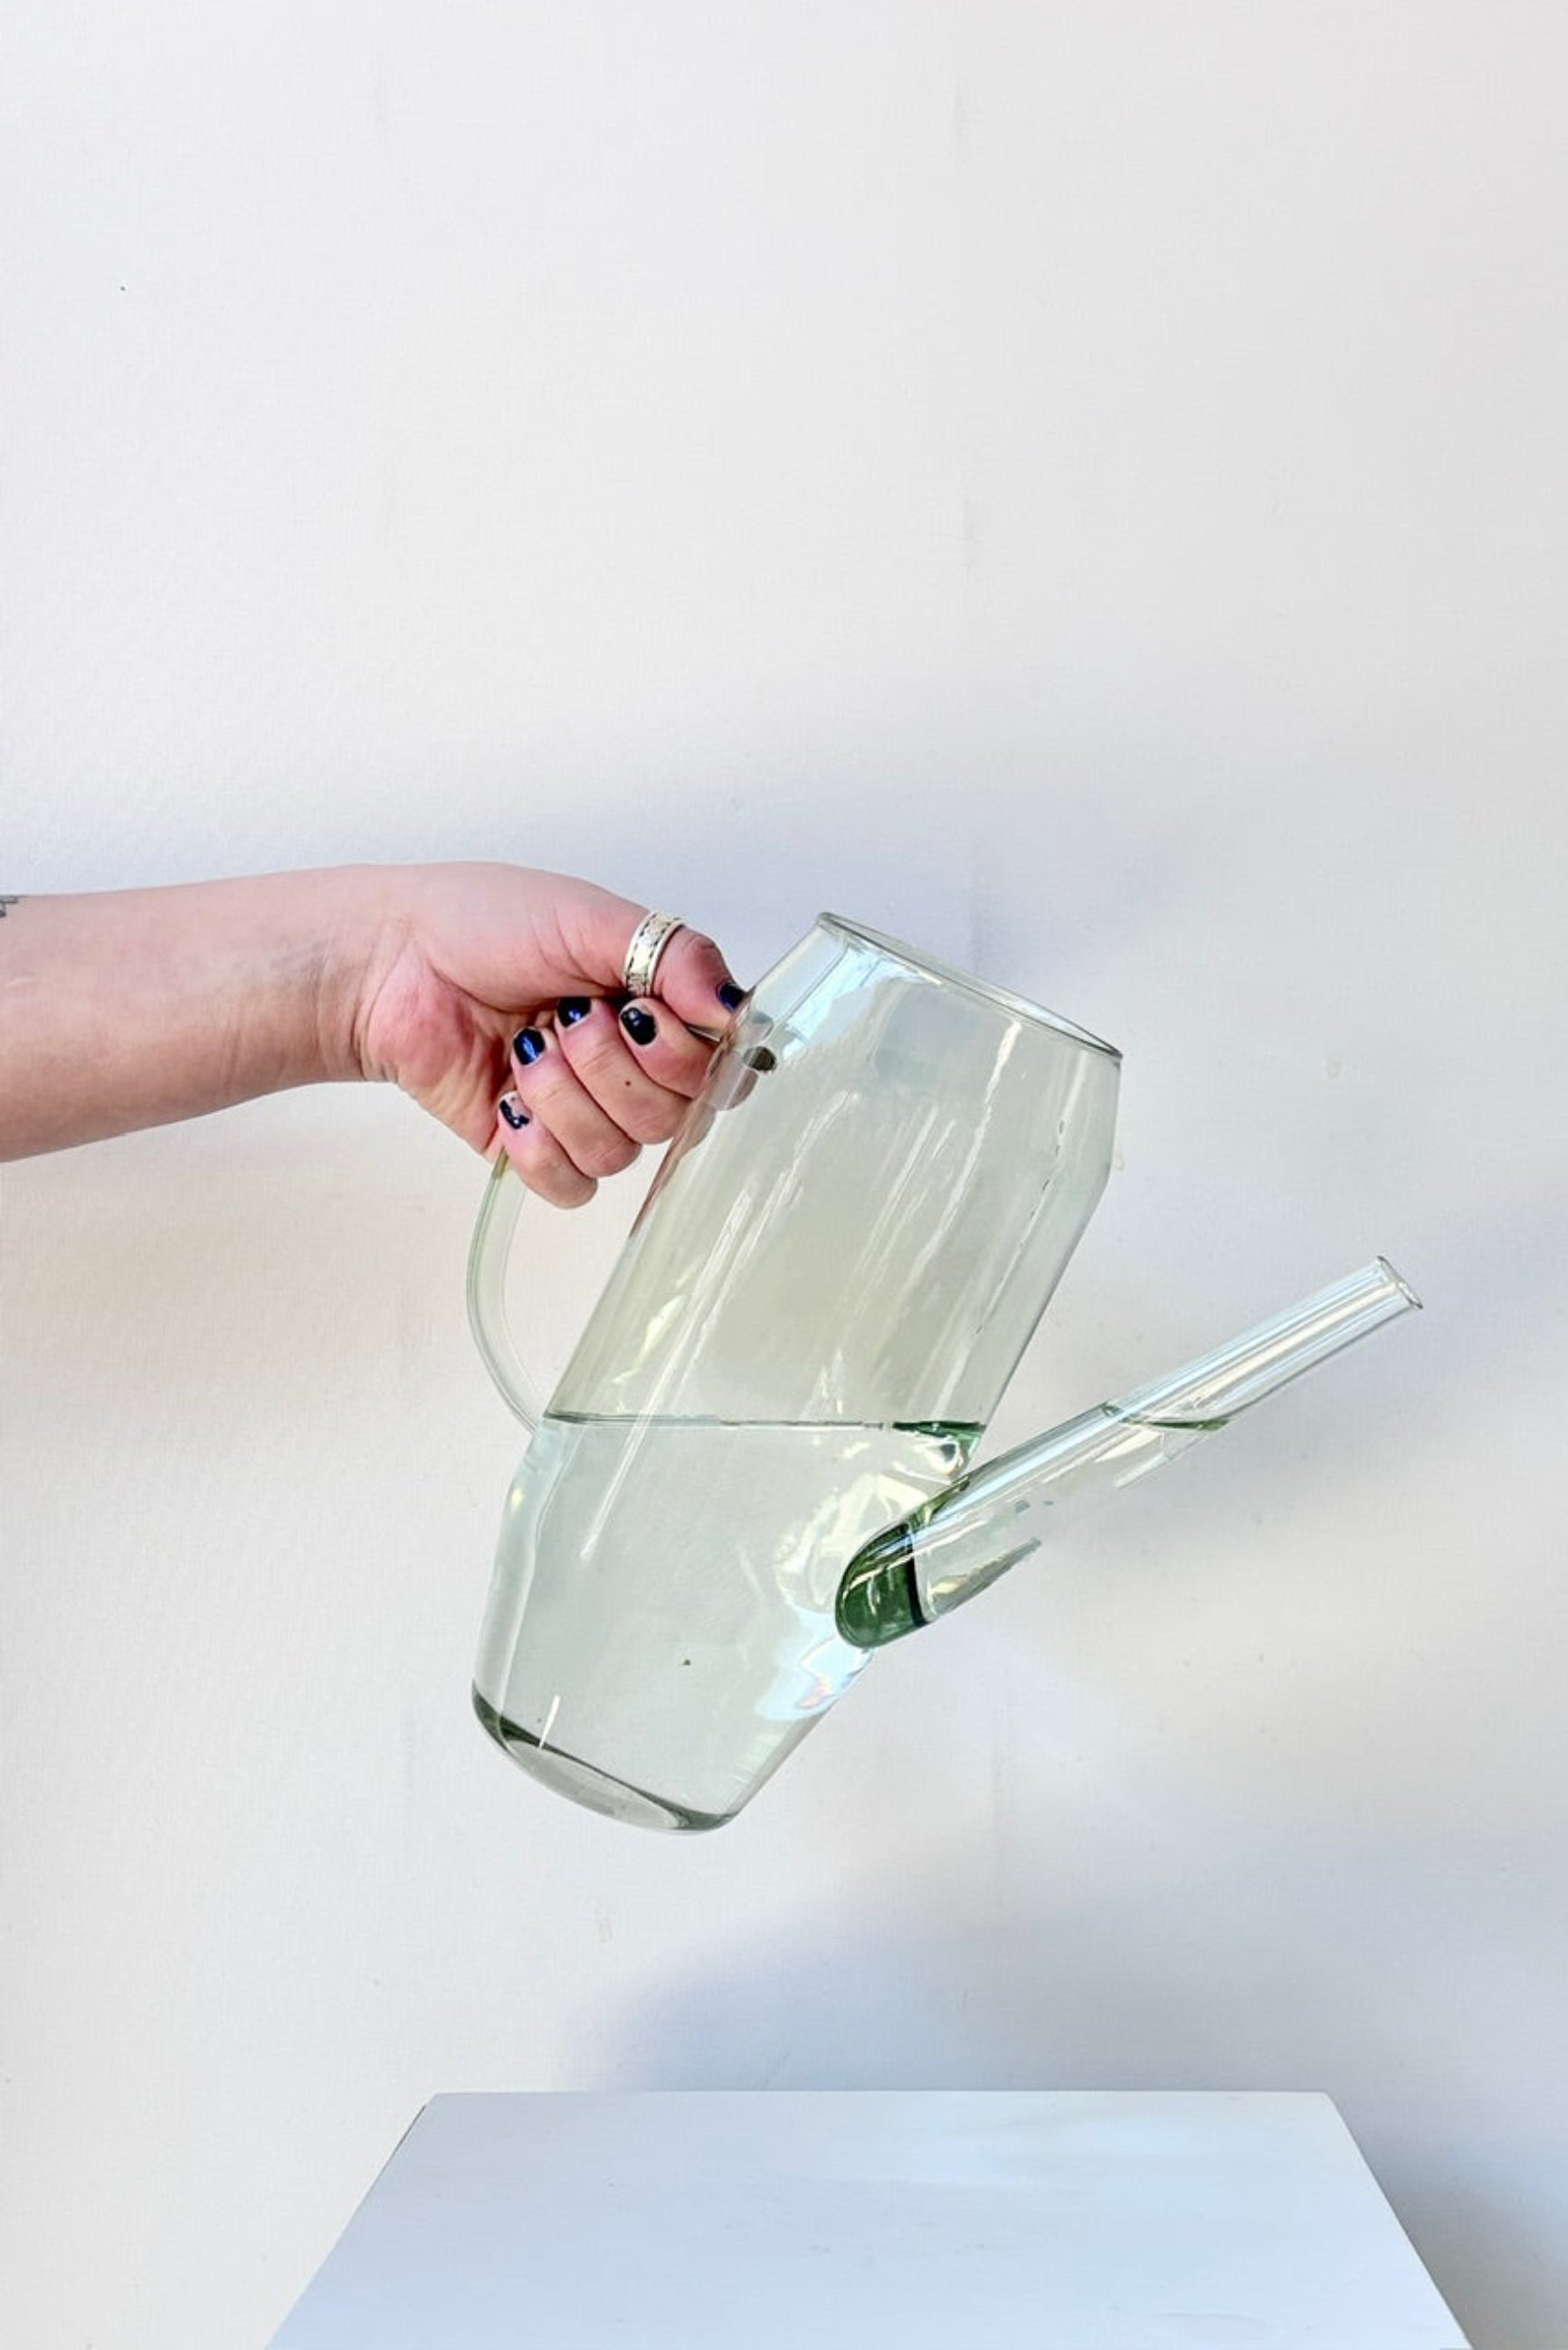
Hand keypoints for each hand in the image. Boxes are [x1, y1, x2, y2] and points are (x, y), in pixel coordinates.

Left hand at [354, 864, 744, 1204]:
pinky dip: (539, 1147)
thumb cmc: (486, 924)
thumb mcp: (592, 918)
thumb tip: (737, 1010)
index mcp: (660, 1012)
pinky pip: (571, 1186)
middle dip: (611, 1066)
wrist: (392, 962)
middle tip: (564, 1016)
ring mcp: (584, 1114)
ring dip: (564, 1096)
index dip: (681, 1053)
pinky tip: (509, 1099)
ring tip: (523, 1046)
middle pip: (672, 1119)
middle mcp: (632, 1069)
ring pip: (619, 1153)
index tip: (636, 1006)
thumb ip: (677, 956)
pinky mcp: (533, 1151)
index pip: (720, 1072)